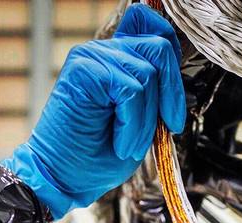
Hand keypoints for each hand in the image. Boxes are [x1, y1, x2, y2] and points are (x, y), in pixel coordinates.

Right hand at [1, 5, 185, 218]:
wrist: (66, 178)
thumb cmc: (101, 157)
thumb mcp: (143, 123)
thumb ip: (156, 93)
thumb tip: (176, 76)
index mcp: (118, 58)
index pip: (152, 26)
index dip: (172, 53)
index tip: (172, 102)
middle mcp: (104, 51)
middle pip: (159, 46)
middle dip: (172, 95)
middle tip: (167, 128)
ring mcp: (92, 56)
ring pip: (148, 73)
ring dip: (147, 120)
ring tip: (128, 144)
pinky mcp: (84, 69)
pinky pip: (132, 90)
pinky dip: (134, 125)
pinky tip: (120, 144)